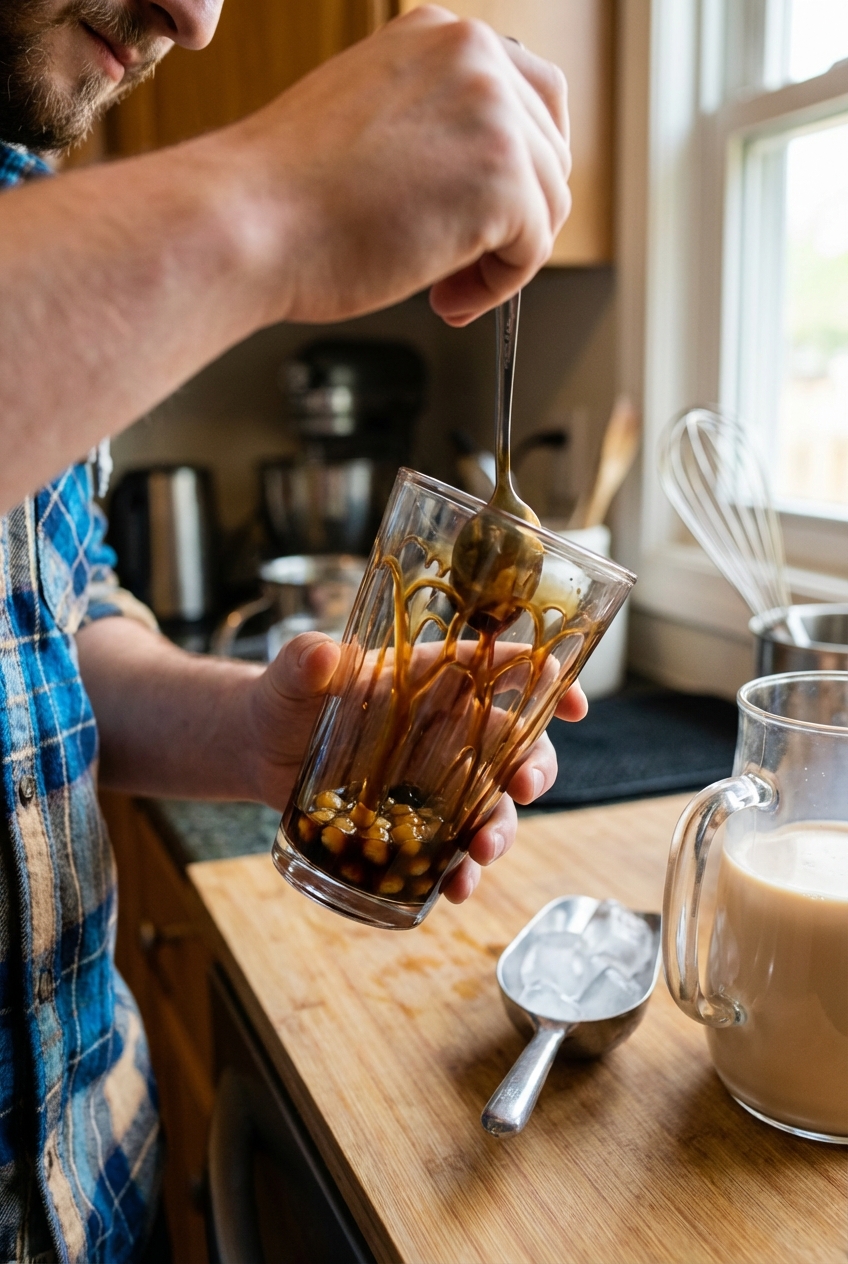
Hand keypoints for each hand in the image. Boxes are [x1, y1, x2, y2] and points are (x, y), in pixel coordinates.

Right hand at [233, 5, 570, 328]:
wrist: (248, 223)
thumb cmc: (287, 196)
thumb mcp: (372, 127)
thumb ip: (434, 129)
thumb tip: (481, 178)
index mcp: (440, 36)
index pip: (530, 97)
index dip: (516, 168)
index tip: (483, 213)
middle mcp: (475, 57)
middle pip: (550, 151)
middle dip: (516, 216)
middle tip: (462, 260)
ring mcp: (495, 114)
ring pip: (549, 203)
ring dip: (504, 256)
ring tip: (444, 285)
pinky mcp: (505, 181)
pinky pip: (534, 251)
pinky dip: (498, 288)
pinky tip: (445, 297)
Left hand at [247, 631, 586, 903]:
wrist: (260, 749)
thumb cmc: (285, 697)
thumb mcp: (292, 675)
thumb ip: (306, 661)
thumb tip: (323, 657)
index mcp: (432, 679)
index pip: (504, 670)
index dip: (548, 682)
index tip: (573, 703)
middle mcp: (447, 729)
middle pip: (516, 745)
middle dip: (535, 767)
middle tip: (524, 787)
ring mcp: (436, 779)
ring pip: (493, 805)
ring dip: (501, 829)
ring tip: (482, 851)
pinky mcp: (416, 823)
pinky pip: (453, 850)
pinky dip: (461, 871)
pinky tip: (455, 889)